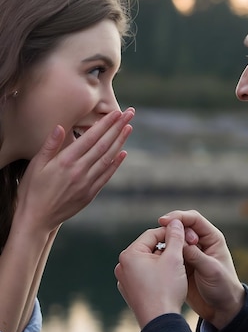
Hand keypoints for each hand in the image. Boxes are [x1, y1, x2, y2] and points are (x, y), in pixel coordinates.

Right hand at [14, 108, 133, 233]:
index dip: (105, 124)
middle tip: (130, 114)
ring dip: (120, 142)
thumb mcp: (36, 164)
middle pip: (104, 145)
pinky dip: (116, 163)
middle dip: (118, 127)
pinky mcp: (90, 194)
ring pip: (108, 158)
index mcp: (66, 160)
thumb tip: (60, 126)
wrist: (37, 218)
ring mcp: (87, 183)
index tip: (117, 113)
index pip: (91, 137)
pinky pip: (107, 176)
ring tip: (129, 128)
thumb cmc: (32, 189)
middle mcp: (80, 171)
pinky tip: (122, 153)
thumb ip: (50, 145)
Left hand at [115, 219, 187, 328]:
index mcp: (129, 255)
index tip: (184, 236)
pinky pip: (144, 277)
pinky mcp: (129, 292)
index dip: (170, 233)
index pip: (152, 235)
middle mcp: (122, 266)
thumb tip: (176, 222)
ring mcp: (124, 281)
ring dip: (161, 262)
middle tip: (182, 252)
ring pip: (147, 263)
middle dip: (166, 249)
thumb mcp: (174, 258)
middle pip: (148, 249)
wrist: (160, 323)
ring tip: (177, 267)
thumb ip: (175, 237)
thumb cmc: (167, 289)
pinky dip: (156, 275)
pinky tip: (168, 281)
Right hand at [159, 210, 244, 329]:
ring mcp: (190, 254)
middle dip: (169, 230)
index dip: (178, 217)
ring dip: (164, 242)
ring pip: (173, 241)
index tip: (163, 221)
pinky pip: (170, 254)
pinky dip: (163, 254)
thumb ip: (195, 255)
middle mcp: (200, 242)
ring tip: (156, 249)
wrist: (222, 309)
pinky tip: (156, 258)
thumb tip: (178, 241)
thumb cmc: (223, 288)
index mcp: (212, 238)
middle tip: (159, 237)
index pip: (193, 219)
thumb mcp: (211, 270)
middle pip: (181, 227)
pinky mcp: (182, 265)